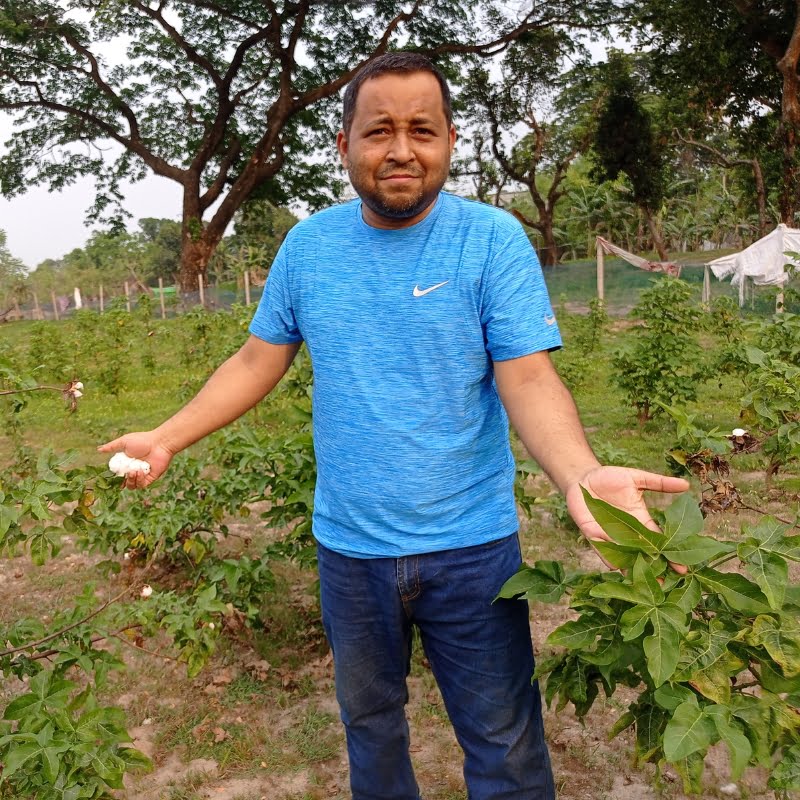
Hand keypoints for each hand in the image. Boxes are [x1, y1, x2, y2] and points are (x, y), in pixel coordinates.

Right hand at [97, 431, 174, 489]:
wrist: (160, 443)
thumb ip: (111, 446)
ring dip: (130, 481)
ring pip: (131, 486)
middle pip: (123, 482)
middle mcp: (133, 470)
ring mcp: (142, 475)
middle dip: (122, 480)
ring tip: (133, 471)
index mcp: (126, 463)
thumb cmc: (143, 440)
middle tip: (126, 472)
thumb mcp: (124, 442)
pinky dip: (139, 480)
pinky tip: (140, 471)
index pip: (117, 474)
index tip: (111, 476)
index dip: (113, 477)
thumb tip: (98, 449)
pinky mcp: (150, 478)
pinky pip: (142, 485)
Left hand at [565, 465, 689, 571]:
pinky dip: (607, 557)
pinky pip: (600, 549)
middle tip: (663, 584)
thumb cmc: (610, 478)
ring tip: (641, 582)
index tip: (682, 568)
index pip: (659, 540)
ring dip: (631, 569)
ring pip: (623, 557)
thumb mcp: (636, 478)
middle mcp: (627, 532)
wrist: (583, 478)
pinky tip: (615, 568)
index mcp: (641, 520)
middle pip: (643, 554)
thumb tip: (686, 485)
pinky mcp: (592, 534)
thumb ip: (658, 483)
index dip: (669, 553)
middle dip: (652, 569)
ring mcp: (610, 535)